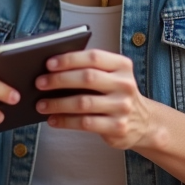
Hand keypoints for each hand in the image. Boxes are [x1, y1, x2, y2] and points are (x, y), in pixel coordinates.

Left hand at [34, 49, 154, 149]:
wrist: (144, 123)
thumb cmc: (116, 94)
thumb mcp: (112, 77)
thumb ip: (89, 70)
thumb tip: (51, 70)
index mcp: (122, 66)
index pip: (94, 57)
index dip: (70, 59)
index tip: (49, 63)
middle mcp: (125, 85)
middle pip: (87, 78)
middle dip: (59, 80)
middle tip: (39, 83)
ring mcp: (123, 107)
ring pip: (83, 103)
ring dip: (57, 103)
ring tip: (40, 104)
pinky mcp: (118, 127)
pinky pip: (85, 123)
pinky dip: (65, 121)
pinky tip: (52, 120)